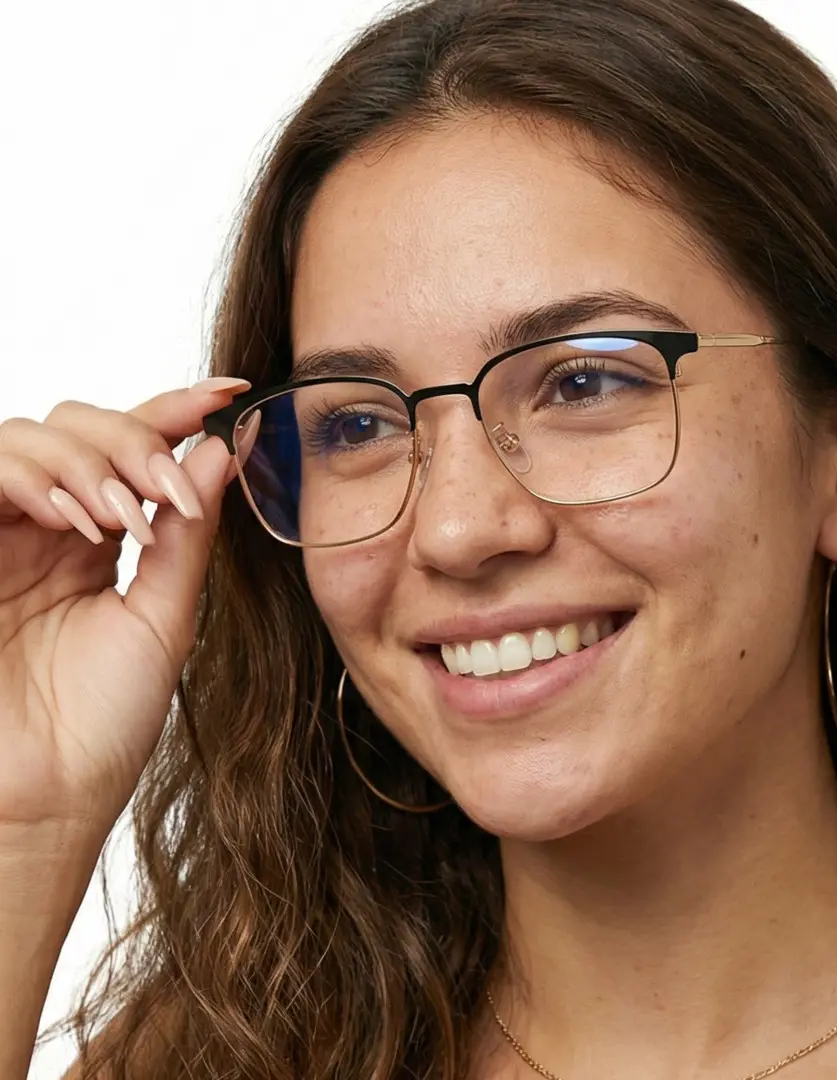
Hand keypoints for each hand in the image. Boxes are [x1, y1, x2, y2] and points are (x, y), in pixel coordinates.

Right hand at [0, 378, 248, 840]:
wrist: (41, 798)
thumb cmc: (102, 723)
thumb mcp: (162, 618)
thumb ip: (186, 535)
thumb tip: (219, 452)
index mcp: (99, 542)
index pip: (134, 450)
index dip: (177, 409)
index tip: (232, 392)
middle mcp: (46, 530)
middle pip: (79, 425)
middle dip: (131, 441)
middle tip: (165, 493)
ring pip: (28, 437)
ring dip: (87, 462)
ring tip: (122, 519)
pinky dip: (32, 479)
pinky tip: (75, 521)